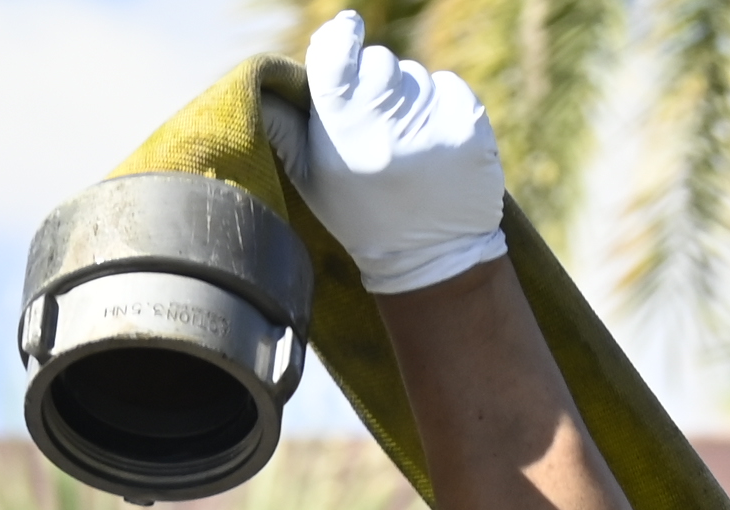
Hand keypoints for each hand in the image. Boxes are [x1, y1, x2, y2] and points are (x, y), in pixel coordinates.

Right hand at [290, 12, 509, 296]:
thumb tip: (262, 78)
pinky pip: (450, 86)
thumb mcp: (311, 179)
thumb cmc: (362, 212)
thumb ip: (283, 127)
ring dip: (411, 99)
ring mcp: (430, 124)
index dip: (341, 37)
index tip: (346, 31)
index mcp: (340, 132)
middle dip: (377, 82)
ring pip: (415, 76)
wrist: (430, 257)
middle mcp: (385, 125)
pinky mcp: (468, 127)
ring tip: (408, 146)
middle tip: (379, 126)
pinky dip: (444, 106)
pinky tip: (436, 144)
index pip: (335, 53)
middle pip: (378, 61)